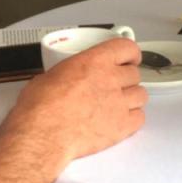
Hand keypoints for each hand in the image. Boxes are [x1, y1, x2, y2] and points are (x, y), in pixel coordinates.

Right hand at [12, 38, 146, 161]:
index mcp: (95, 61)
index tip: (129, 58)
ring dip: (131, 98)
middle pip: (134, 74)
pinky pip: (140, 118)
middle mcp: (111, 78)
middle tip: (115, 86)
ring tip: (118, 104)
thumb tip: (67, 79)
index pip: (127, 48)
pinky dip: (133, 119)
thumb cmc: (40, 107)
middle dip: (126, 79)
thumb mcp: (51, 75)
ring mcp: (119, 102)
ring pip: (141, 95)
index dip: (130, 54)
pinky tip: (120, 121)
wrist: (43, 134)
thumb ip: (70, 73)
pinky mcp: (122, 126)